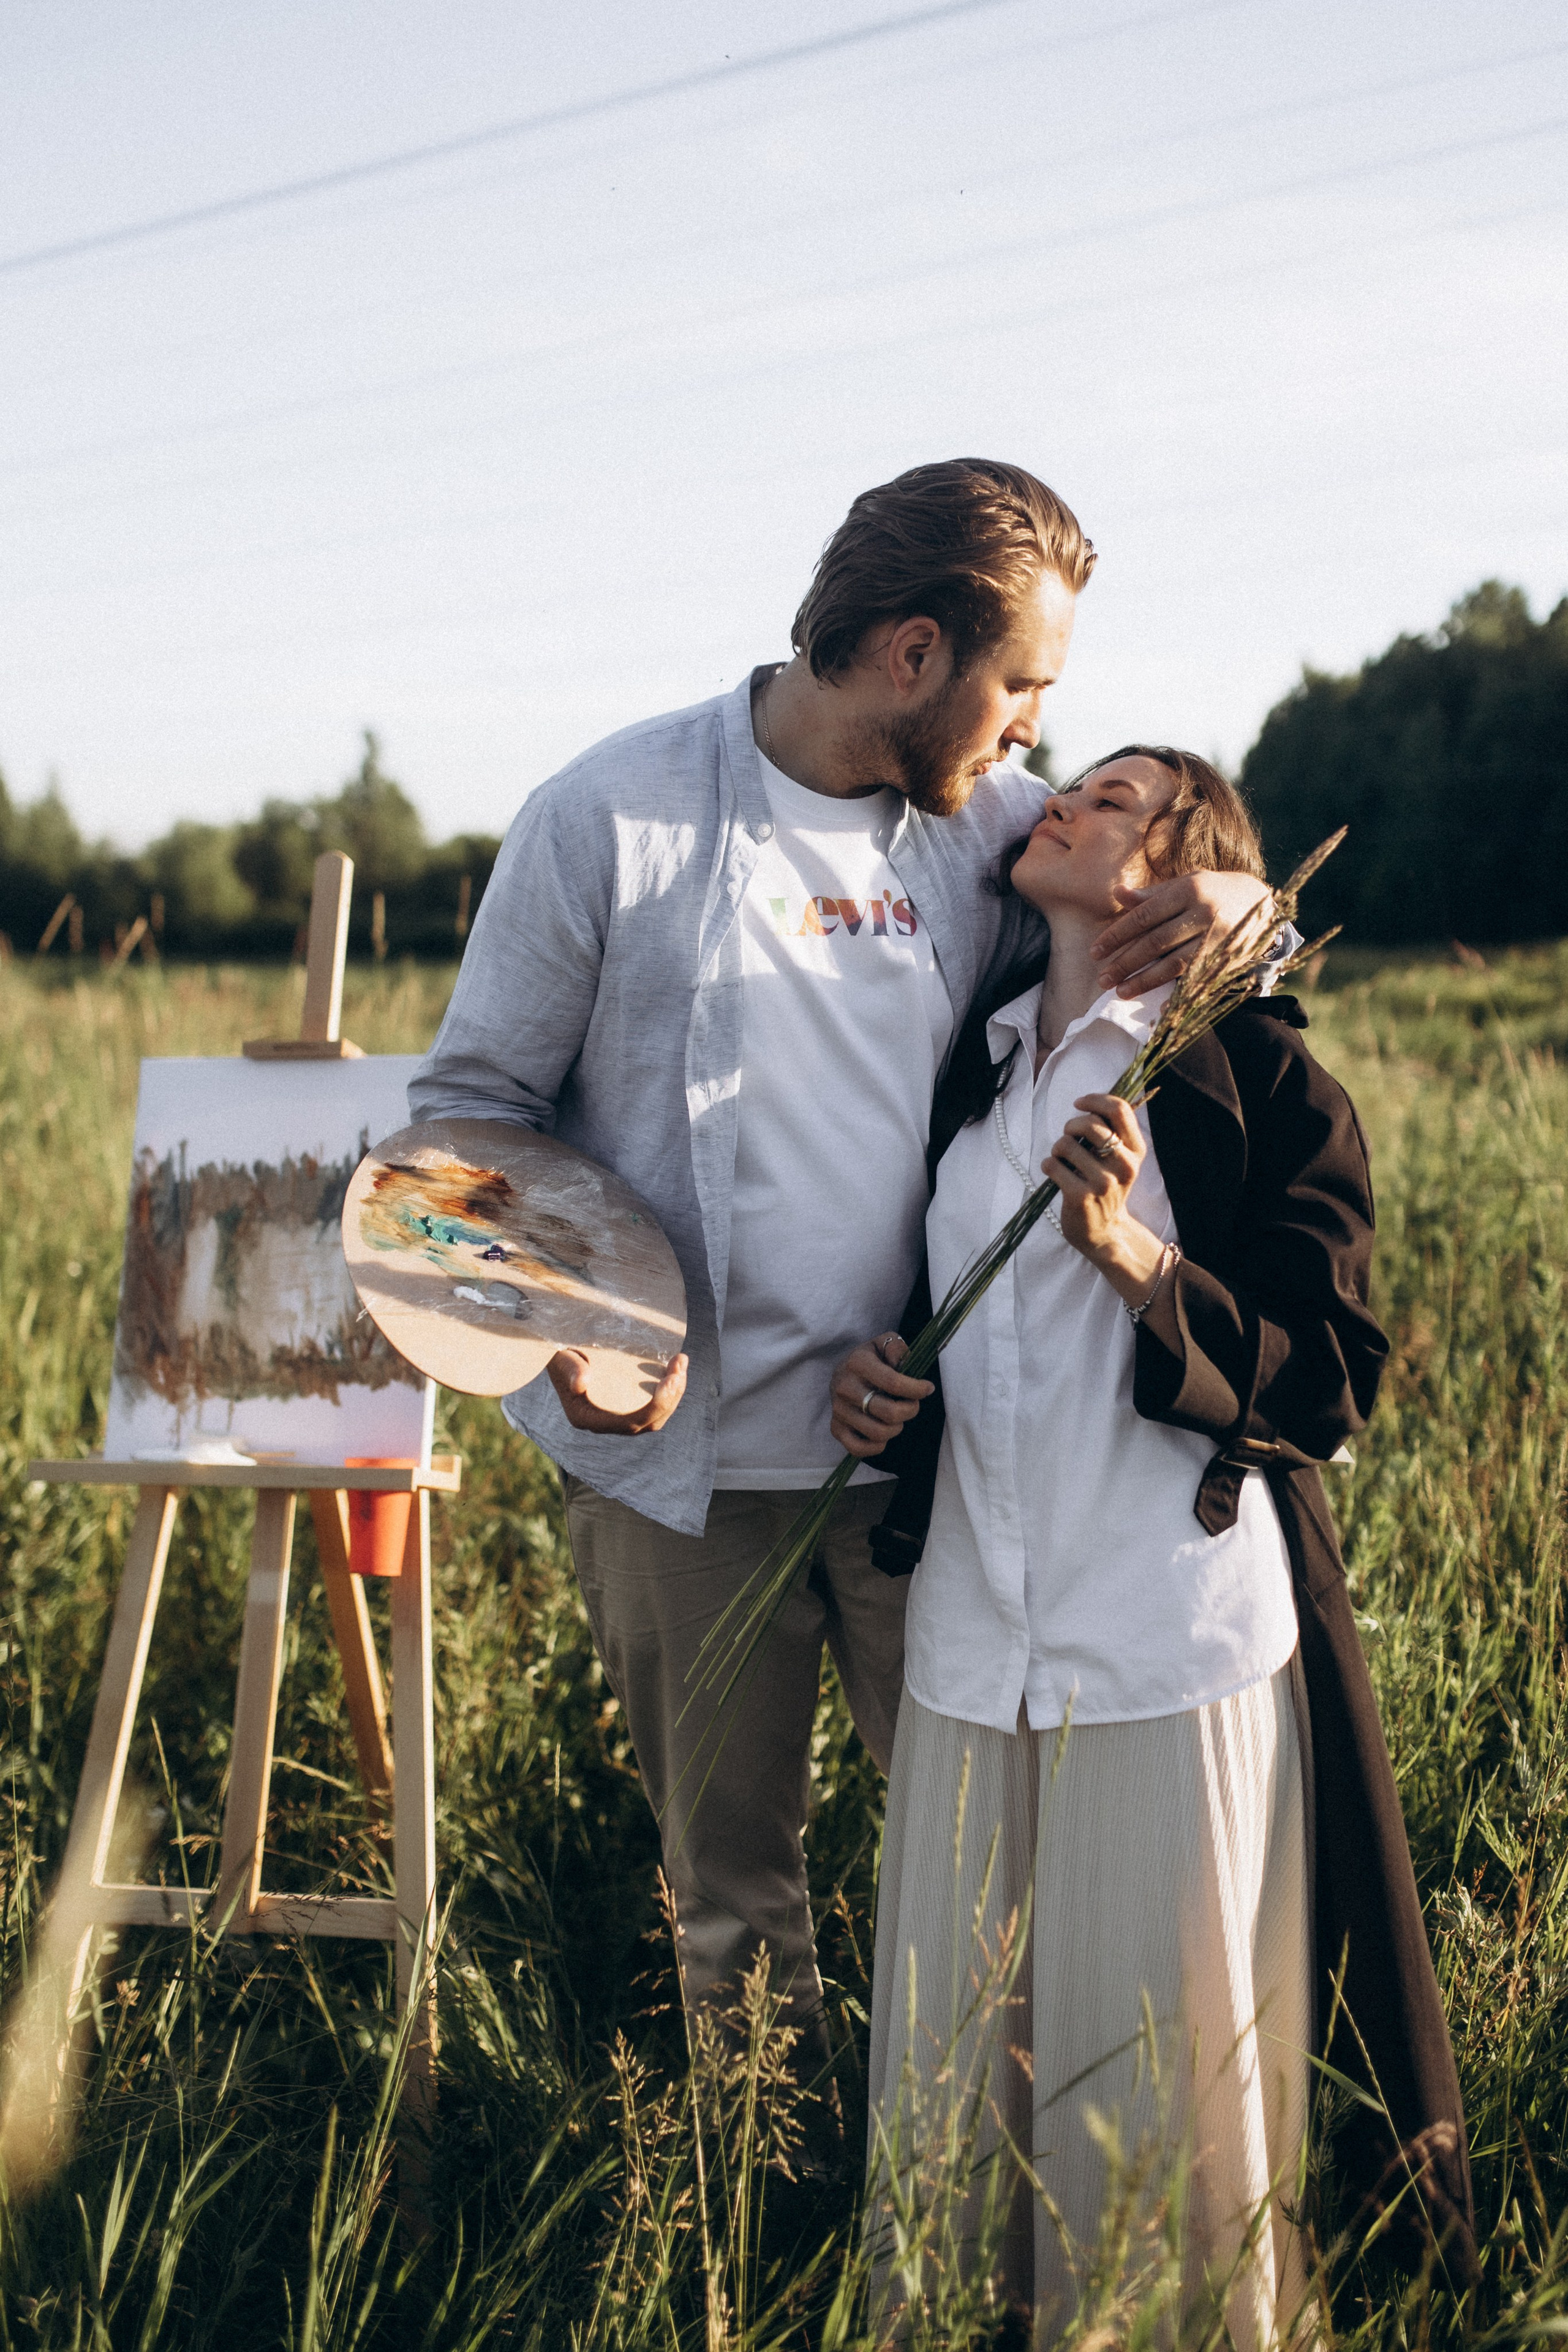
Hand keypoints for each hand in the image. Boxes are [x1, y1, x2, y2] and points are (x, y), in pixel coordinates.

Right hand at [547, 1348, 687, 1433]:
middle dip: (671, 1396)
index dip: (656, 1405)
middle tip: (679, 1366)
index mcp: (587, 1418)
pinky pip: (652, 1405)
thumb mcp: (562, 1359)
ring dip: (673, 1391)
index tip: (670, 1379)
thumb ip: (571, 1369)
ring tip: (680, 1362)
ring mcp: (615, 1416)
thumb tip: (582, 1382)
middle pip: (649, 1422)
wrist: (555, 1354)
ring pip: (655, 1415)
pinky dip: (666, 1388)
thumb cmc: (558, 1354)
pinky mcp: (624, 1405)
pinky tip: (674, 1366)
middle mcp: (603, 1423)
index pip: (631, 1422)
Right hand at [829, 1333, 933, 1458]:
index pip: (894, 1383)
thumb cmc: (870, 1359)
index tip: (927, 1389)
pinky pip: (859, 1449)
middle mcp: (844, 1387)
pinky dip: (876, 1446)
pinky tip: (883, 1433)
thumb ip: (897, 1347)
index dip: (917, 1389)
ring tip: (897, 1417)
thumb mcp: (884, 1343)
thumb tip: (904, 1366)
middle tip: (912, 1404)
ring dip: (896, 1428)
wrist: (841, 1372)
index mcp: (858, 1363)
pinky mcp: (835, 1428)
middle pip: (889, 1413)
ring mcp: (838, 1410)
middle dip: (910, 1410)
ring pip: (878, 1433)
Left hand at [1042, 1095, 1158, 1271]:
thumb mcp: (1119, 1160)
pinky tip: (1056, 1174)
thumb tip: (1088, 1104)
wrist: (1104, 1231)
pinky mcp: (1080, 1196)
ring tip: (1063, 1161)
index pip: (1119, 1110)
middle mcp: (1123, 1166)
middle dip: (1070, 1125)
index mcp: (1136, 1151)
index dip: (1095, 1100)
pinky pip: (1052, 1165)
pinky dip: (1048, 1165)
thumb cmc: (1106, 1187)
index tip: (1079, 1104)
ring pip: (1066, 1144)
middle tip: (1068, 1137)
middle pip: (1090, 1124)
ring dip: (1057, 1148)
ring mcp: (1103, 1183)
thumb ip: (1111, 1132)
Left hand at [1091, 870, 1272, 997]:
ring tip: (1121, 992)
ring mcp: (1217, 938)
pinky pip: (1198, 980)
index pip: (1144, 916)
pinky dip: (1179, 995)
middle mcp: (1203, 913)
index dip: (1117, 935)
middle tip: (1102, 979)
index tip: (1095, 952)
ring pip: (1175, 964)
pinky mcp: (1228, 958)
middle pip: (1156, 942)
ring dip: (1145, 981)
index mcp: (1188, 890)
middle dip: (1126, 963)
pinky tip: (1161, 1007)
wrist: (1261, 902)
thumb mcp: (1185, 884)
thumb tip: (1117, 894)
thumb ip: (1151, 894)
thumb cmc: (1212, 891)